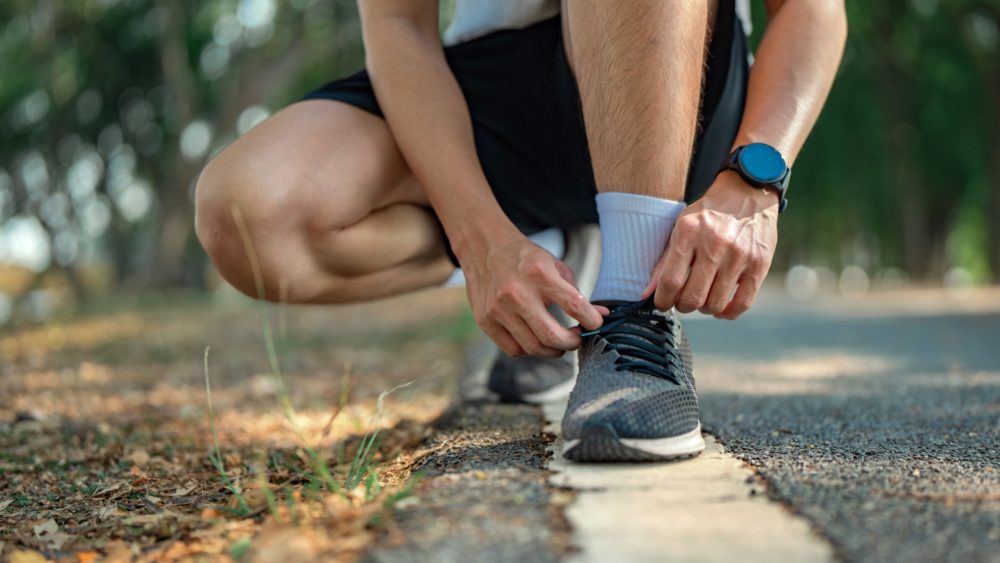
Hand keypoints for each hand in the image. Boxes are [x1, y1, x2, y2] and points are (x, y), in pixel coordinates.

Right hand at [460, 229, 605, 356]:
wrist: (484, 248)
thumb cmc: (526, 259)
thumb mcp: (555, 266)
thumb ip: (577, 293)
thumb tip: (603, 317)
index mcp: (539, 273)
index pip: (574, 305)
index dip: (592, 320)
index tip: (596, 323)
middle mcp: (516, 293)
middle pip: (552, 337)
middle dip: (572, 343)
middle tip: (577, 338)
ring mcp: (498, 310)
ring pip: (533, 348)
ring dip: (553, 350)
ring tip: (559, 341)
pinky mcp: (485, 321)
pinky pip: (514, 349)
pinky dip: (530, 349)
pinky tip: (536, 338)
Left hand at [646, 171, 778, 318]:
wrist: (747, 193)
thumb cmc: (708, 214)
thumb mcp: (681, 227)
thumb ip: (664, 261)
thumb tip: (647, 294)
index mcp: (689, 233)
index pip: (670, 281)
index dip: (663, 300)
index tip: (663, 303)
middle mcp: (714, 244)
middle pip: (692, 297)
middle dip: (683, 306)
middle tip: (683, 301)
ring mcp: (739, 255)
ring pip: (715, 303)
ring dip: (704, 309)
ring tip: (703, 299)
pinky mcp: (759, 264)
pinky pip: (743, 302)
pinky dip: (728, 313)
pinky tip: (721, 309)